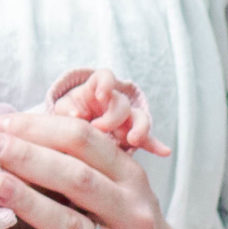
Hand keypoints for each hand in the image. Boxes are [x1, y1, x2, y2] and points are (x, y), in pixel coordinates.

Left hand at [0, 108, 198, 228]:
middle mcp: (130, 213)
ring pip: (69, 224)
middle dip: (26, 156)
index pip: (84, 141)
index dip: (37, 128)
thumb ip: (81, 165)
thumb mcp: (122, 191)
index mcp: (131, 179)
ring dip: (27, 201)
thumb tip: (12, 135)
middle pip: (76, 177)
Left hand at [46, 68, 170, 157]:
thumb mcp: (63, 110)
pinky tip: (164, 151)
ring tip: (133, 140)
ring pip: (139, 118)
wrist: (73, 128)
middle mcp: (114, 102)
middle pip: (122, 103)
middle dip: (113, 117)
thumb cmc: (68, 114)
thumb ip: (67, 111)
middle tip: (99, 128)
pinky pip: (147, 139)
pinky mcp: (131, 134)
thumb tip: (74, 117)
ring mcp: (125, 118)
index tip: (101, 95)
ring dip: (139, 129)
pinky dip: (154, 145)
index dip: (105, 83)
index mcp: (95, 90)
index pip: (105, 77)